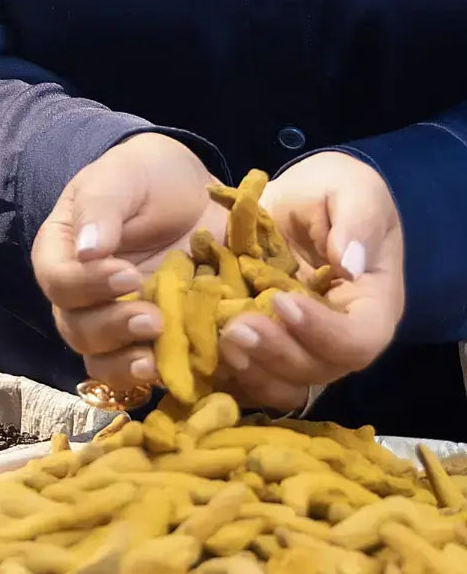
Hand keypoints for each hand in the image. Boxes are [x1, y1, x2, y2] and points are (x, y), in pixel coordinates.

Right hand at [32, 132, 224, 390]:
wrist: (197, 195)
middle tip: (152, 318)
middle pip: (75, 327)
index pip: (58, 280)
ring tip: (155, 359)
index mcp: (63, 252)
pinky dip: (147, 377)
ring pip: (98, 358)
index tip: (128, 275)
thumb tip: (88, 250)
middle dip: (112, 327)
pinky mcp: (145, 340)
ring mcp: (111, 321)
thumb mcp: (125, 176)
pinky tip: (170, 373)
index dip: (88, 286)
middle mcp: (79, 295)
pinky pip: (132, 371)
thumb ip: (103, 207)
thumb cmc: (150, 177)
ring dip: (123, 363)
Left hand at [217, 151, 404, 412]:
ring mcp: (299, 350)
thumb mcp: (349, 187)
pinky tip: (201, 347)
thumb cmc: (327, 191)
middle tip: (236, 326)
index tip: (282, 301)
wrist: (285, 201)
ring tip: (219, 338)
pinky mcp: (264, 352)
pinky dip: (225, 372)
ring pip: (281, 386)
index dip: (322, 331)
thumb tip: (349, 263)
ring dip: (249, 370)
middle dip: (275, 352)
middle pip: (317, 370)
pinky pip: (247, 379)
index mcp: (371, 303)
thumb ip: (357, 219)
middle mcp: (338, 338)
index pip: (359, 340)